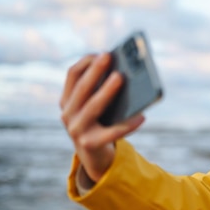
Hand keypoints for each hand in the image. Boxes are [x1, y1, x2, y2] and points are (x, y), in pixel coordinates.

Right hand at [59, 53, 144, 181]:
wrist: (94, 157)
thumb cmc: (100, 124)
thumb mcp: (97, 107)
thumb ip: (103, 91)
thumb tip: (125, 73)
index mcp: (67, 101)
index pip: (72, 75)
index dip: (86, 62)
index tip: (101, 52)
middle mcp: (67, 114)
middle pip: (82, 88)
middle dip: (95, 70)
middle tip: (109, 56)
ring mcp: (76, 130)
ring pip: (93, 106)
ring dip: (106, 90)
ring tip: (121, 77)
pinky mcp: (90, 144)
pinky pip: (112, 132)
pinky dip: (128, 124)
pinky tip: (142, 117)